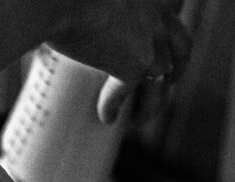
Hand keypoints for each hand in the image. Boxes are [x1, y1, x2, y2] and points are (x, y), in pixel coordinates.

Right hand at [48, 0, 191, 122]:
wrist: (53, 0)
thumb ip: (90, 8)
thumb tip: (66, 20)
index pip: (174, 8)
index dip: (169, 28)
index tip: (164, 42)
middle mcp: (158, 11)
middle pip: (181, 45)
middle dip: (176, 67)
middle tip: (166, 83)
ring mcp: (151, 39)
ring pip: (162, 78)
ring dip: (151, 101)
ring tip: (139, 118)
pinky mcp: (135, 65)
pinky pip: (128, 92)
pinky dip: (114, 105)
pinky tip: (106, 117)